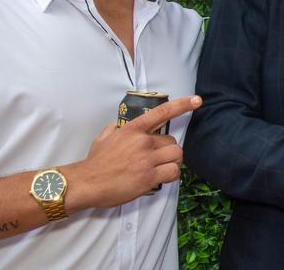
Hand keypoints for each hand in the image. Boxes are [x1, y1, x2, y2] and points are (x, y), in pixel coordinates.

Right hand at [68, 95, 201, 208]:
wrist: (86, 183)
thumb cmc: (95, 162)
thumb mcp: (104, 138)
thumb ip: (116, 129)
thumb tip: (120, 127)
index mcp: (132, 129)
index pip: (162, 112)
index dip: (182, 105)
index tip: (197, 100)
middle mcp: (142, 142)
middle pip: (172, 142)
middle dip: (168, 151)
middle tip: (157, 160)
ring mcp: (147, 160)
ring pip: (176, 156)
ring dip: (172, 163)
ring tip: (161, 169)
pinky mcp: (149, 177)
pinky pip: (173, 172)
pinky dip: (171, 176)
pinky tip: (161, 178)